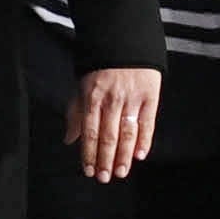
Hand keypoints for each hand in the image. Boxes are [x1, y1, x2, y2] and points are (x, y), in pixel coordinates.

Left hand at [73, 67, 161, 181]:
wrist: (124, 41)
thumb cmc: (101, 66)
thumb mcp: (82, 86)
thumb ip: (75, 114)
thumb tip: (69, 140)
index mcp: (92, 98)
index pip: (90, 132)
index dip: (89, 154)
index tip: (88, 171)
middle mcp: (112, 100)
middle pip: (108, 136)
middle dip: (105, 160)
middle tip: (104, 177)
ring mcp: (132, 98)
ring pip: (127, 133)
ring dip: (124, 156)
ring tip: (121, 172)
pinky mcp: (150, 95)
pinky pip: (148, 122)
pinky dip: (145, 140)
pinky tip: (140, 155)